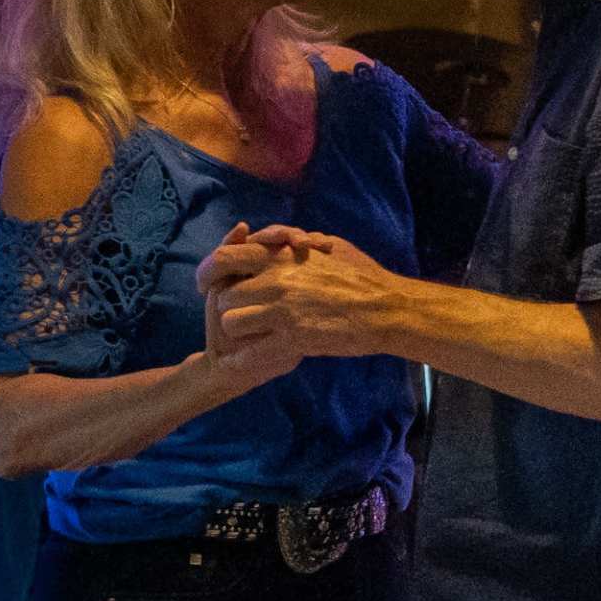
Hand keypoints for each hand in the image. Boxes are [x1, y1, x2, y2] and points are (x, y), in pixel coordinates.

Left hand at [204, 229, 404, 361]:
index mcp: (283, 257)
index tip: (210, 284)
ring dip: (238, 330)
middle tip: (238, 314)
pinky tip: (244, 361)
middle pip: (224, 295)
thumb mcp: (333, 246)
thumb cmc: (366, 277)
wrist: (390, 310)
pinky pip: (250, 352)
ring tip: (251, 335)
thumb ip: (301, 242)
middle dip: (228, 306)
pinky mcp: (293, 339)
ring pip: (231, 322)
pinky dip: (243, 359)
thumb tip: (284, 240)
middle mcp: (277, 281)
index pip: (226, 257)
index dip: (210, 272)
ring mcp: (283, 310)